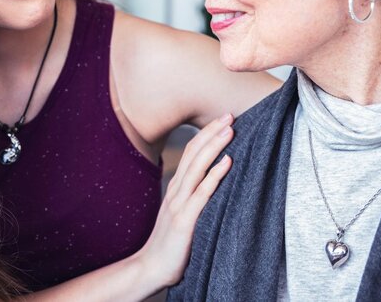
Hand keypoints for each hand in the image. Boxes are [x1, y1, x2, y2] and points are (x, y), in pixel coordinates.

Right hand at [133, 114, 233, 290]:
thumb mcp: (180, 213)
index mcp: (176, 188)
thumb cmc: (170, 243)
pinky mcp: (184, 220)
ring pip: (197, 167)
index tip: (221, 119)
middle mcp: (176, 191)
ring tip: (230, 130)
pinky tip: (227, 163)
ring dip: (214, 146)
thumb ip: (192, 197)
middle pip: (193, 153)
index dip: (205, 134)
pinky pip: (202, 194)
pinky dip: (215, 176)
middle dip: (211, 132)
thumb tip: (212, 184)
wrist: (150, 267)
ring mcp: (179, 204)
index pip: (190, 153)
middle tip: (229, 114)